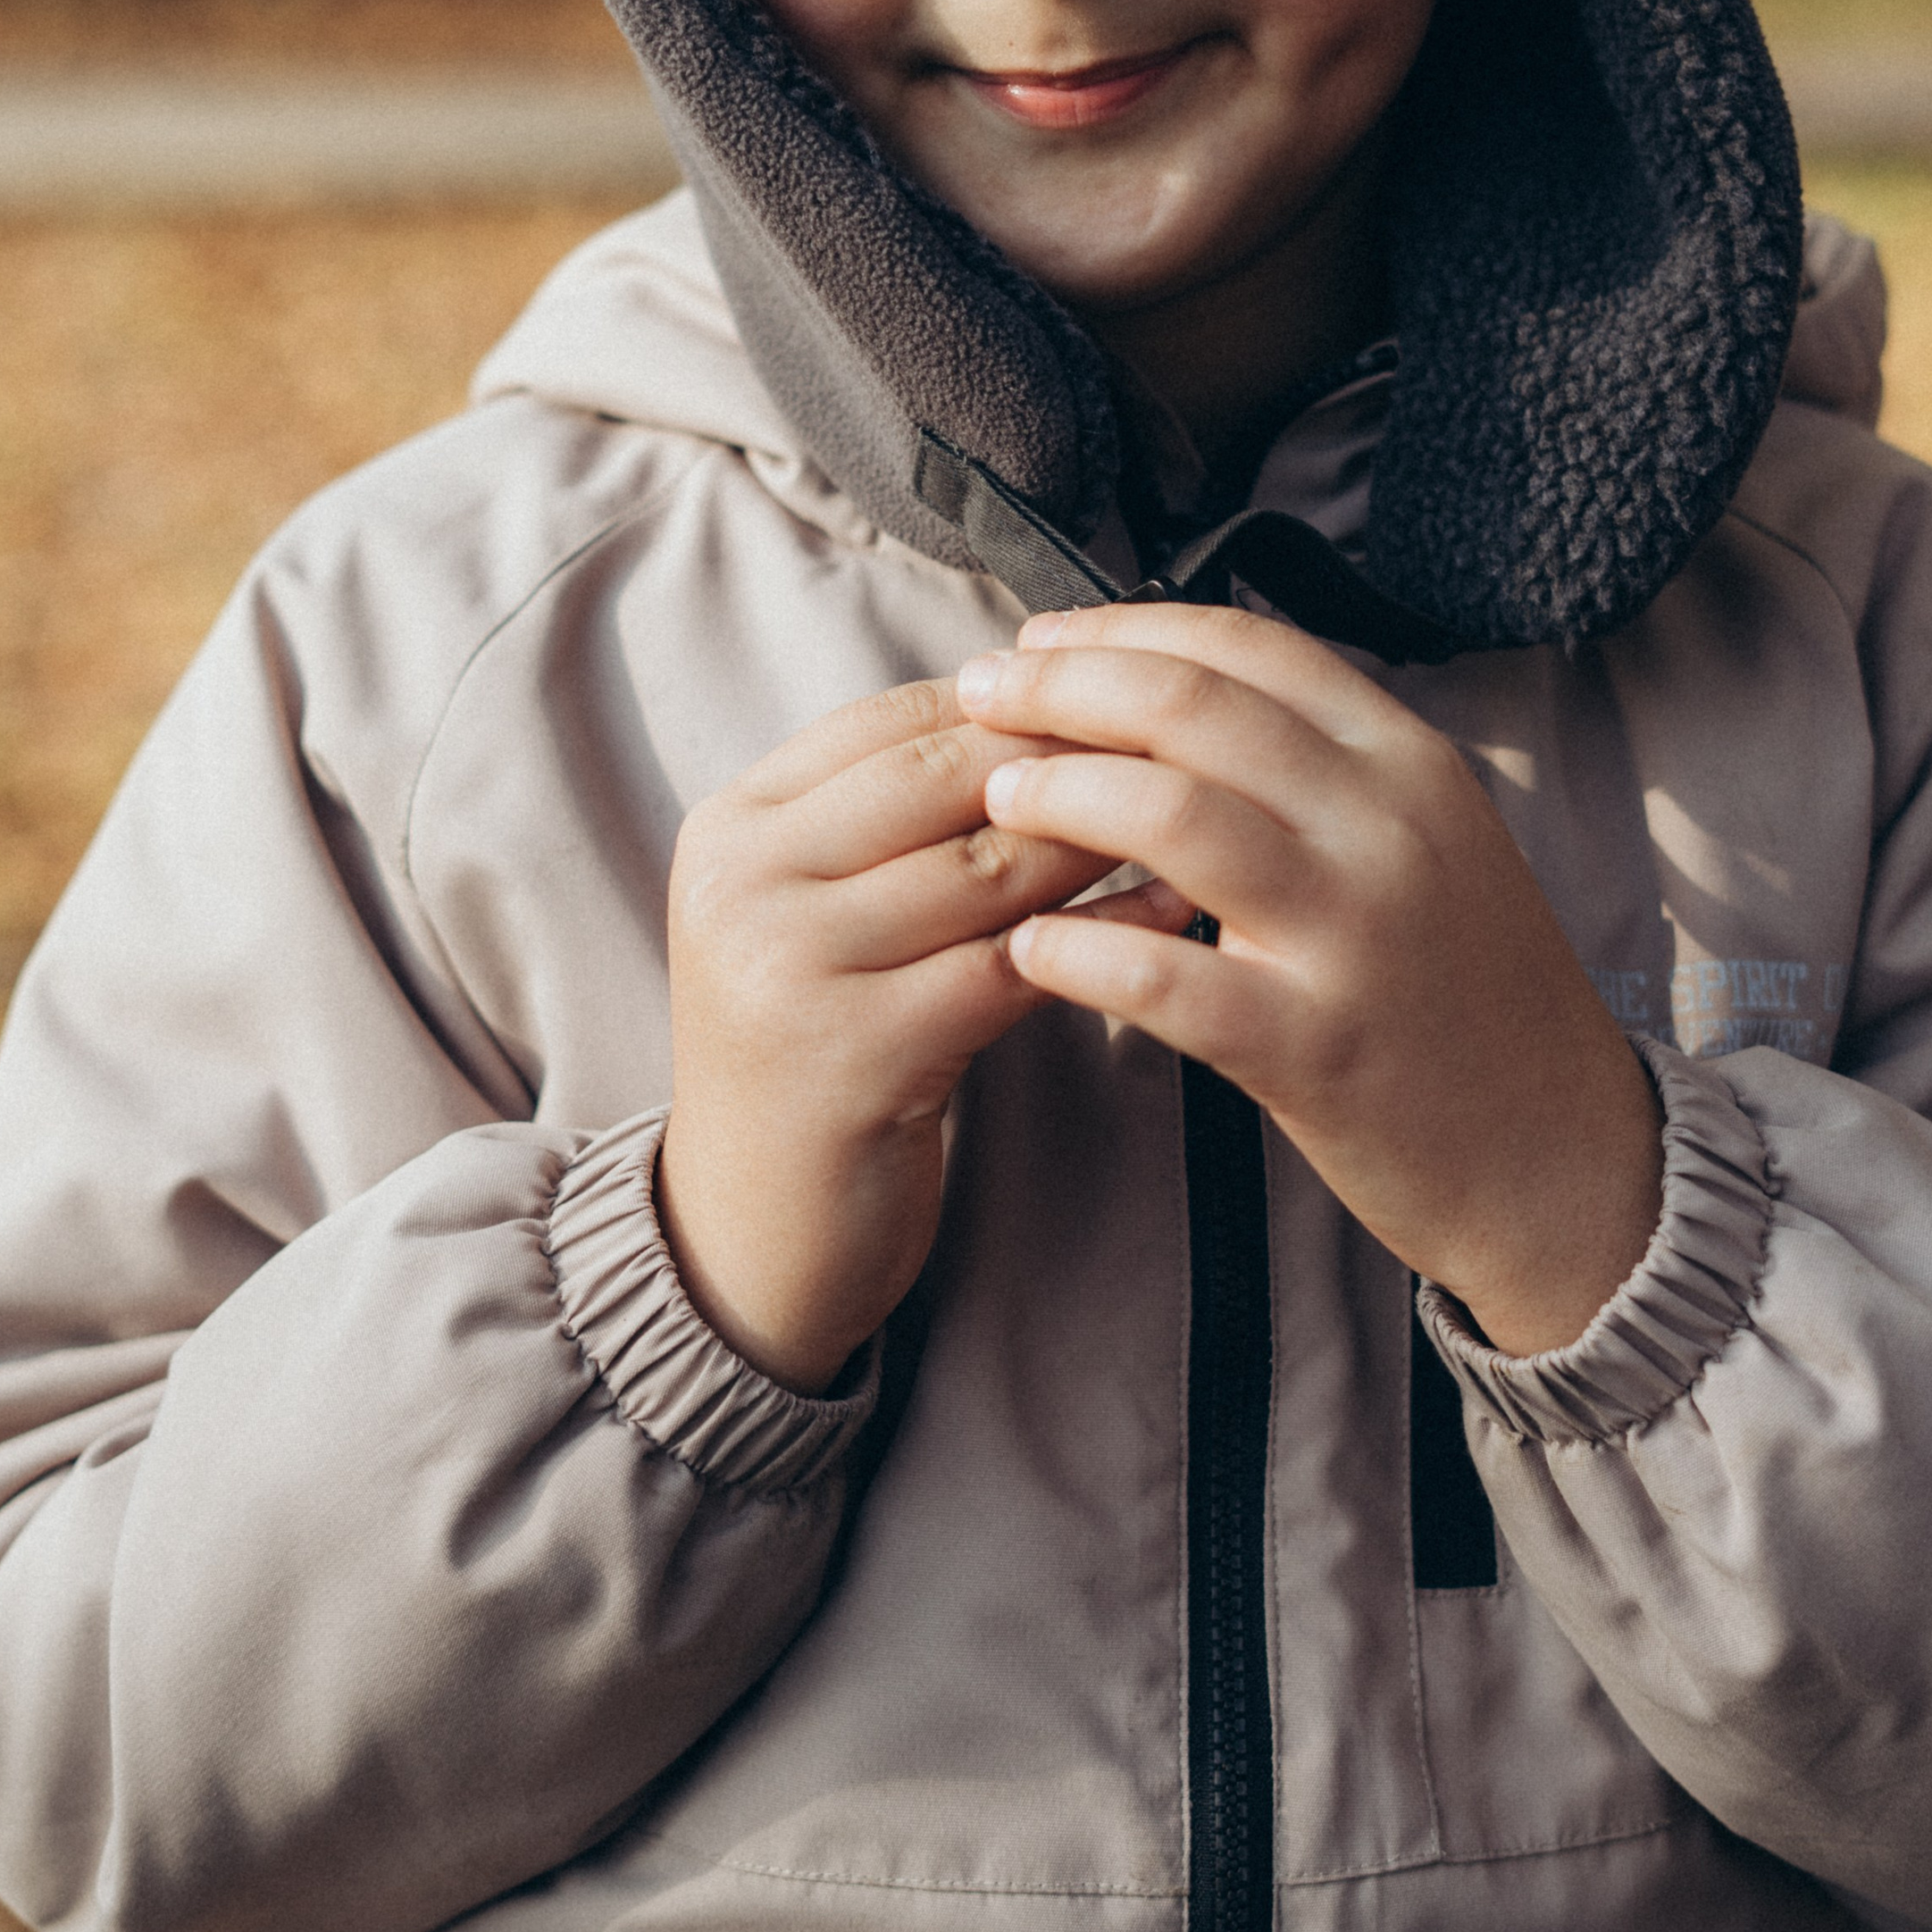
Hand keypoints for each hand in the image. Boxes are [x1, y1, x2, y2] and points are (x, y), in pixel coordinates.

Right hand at [658, 676, 1115, 1394]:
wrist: (750, 1235)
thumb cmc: (814, 1054)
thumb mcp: (817, 915)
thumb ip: (890, 820)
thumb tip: (1049, 714)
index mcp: (732, 827)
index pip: (895, 719)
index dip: (1020, 700)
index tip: (1123, 696)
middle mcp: (746, 885)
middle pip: (943, 776)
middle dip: (1073, 755)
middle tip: (1186, 741)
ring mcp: (791, 970)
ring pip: (986, 866)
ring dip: (1105, 836)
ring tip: (1198, 816)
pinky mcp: (857, 1057)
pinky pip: (1014, 966)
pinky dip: (1108, 933)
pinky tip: (1176, 914)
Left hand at [958, 606, 1661, 1356]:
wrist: (1566, 1160)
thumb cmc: (1469, 997)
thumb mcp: (1429, 841)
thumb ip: (1323, 768)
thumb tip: (1172, 697)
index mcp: (1408, 762)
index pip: (1246, 647)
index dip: (1122, 631)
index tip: (1037, 645)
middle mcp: (1388, 827)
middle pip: (1191, 707)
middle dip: (1060, 690)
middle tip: (976, 698)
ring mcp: (1355, 935)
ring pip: (1172, 815)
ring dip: (1057, 796)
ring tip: (993, 804)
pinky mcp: (1317, 1047)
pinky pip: (1163, 978)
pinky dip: (1074, 955)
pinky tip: (1024, 951)